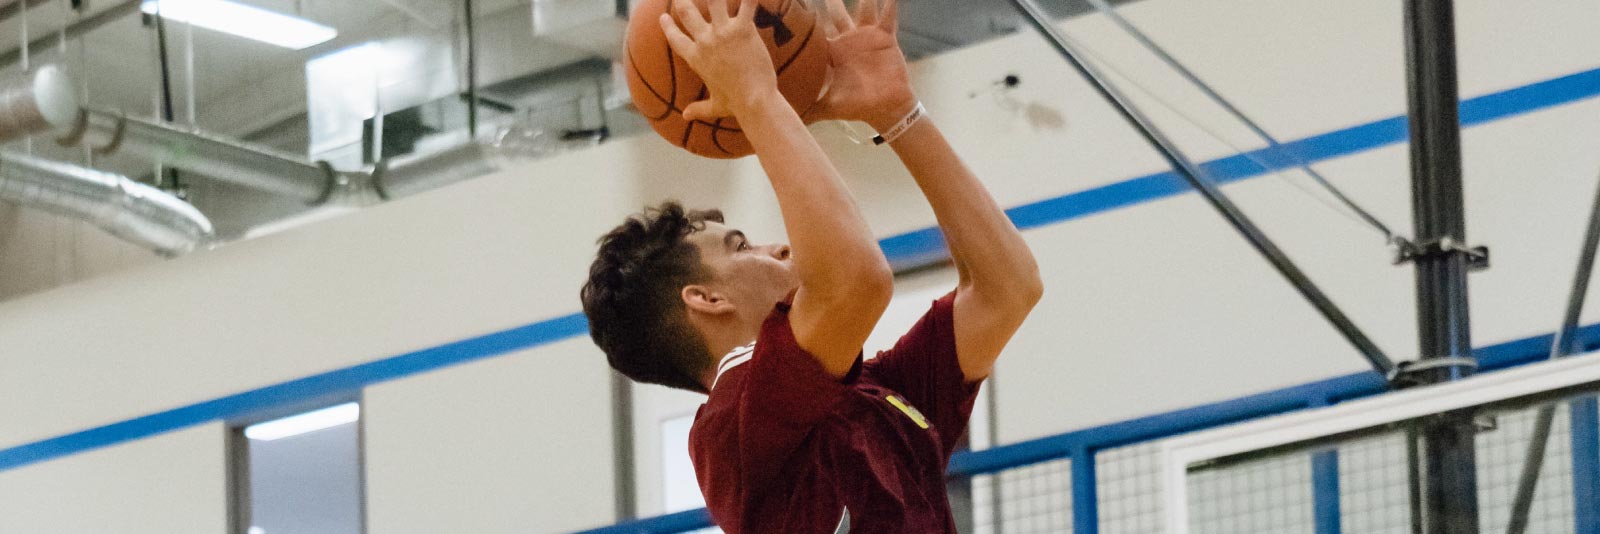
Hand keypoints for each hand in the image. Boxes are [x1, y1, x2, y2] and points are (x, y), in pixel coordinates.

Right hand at [659, 0, 782, 121]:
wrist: (754, 101)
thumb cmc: (736, 104)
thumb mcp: (714, 106)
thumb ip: (698, 109)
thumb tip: (685, 116)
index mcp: (695, 58)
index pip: (675, 39)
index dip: (667, 27)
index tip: (663, 17)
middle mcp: (705, 42)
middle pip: (687, 12)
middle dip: (682, 1)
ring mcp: (723, 33)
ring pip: (713, 1)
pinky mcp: (743, 29)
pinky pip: (747, 5)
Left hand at [805, 0, 916, 131]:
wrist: (887, 109)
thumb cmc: (858, 107)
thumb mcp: (829, 107)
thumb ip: (807, 110)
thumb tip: (783, 121)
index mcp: (834, 53)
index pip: (817, 32)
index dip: (807, 20)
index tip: (795, 5)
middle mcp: (849, 40)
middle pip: (837, 14)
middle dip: (832, 0)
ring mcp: (867, 36)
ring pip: (864, 9)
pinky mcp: (885, 37)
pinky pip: (889, 16)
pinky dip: (891, 3)